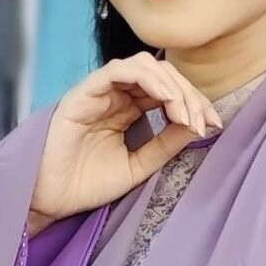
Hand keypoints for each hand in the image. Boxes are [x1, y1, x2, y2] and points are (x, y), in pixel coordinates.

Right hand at [28, 52, 222, 235]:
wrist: (49, 200)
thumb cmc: (87, 184)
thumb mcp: (140, 165)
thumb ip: (167, 143)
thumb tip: (200, 123)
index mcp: (129, 108)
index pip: (170, 91)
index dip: (196, 102)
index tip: (215, 125)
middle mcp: (117, 94)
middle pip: (163, 74)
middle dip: (190, 94)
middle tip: (205, 120)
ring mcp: (101, 90)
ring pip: (145, 65)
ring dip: (172, 85)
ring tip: (186, 114)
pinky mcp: (85, 91)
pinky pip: (118, 70)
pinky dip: (148, 79)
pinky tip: (166, 100)